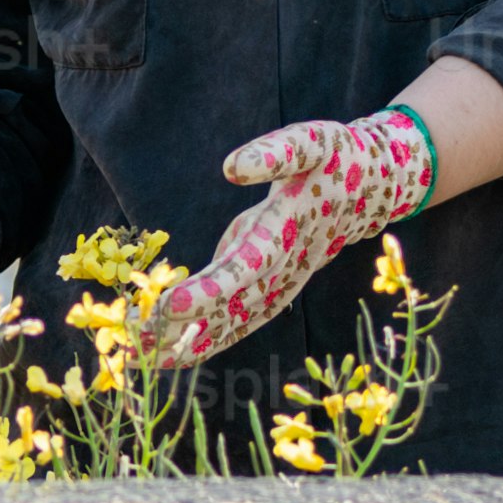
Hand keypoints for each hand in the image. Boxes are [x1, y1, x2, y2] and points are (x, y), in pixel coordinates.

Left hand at [124, 110, 437, 371]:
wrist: (369, 188)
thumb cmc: (334, 158)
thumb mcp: (310, 142)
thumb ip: (274, 152)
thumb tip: (232, 167)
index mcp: (284, 232)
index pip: (243, 267)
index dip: (208, 291)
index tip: (169, 305)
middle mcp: (280, 269)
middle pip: (227, 306)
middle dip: (181, 327)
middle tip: (133, 344)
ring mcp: (275, 286)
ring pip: (227, 323)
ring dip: (182, 343)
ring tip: (134, 359)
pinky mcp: (265, 290)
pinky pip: (232, 323)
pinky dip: (199, 341)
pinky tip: (163, 357)